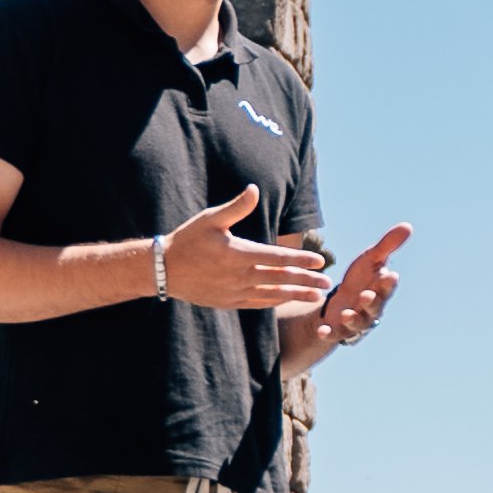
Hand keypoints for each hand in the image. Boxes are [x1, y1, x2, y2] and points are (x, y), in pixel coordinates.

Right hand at [158, 190, 330, 315]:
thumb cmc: (188, 239)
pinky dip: (275, 302)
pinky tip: (287, 300)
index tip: (320, 262)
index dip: (300, 260)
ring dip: (296, 295)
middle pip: (280, 279)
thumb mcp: (210, 218)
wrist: (164, 270)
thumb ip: (236, 207)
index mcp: (238, 254)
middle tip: (328, 284)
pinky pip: (258, 303)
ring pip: (272, 294)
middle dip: (306, 281)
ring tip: (317, 297)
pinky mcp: (229, 302)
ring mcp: (235, 292)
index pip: (277, 258)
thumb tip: (255, 189)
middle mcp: (239, 276)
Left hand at [297, 224, 410, 352]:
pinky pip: (334, 334)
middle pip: (374, 307)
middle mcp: (371, 308)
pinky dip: (329, 334)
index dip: (389, 283)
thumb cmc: (360, 278)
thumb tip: (408, 225)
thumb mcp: (371, 259)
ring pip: (357, 323)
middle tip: (367, 295)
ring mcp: (355, 321)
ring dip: (353, 319)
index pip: (387, 287)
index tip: (391, 276)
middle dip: (371, 302)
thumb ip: (387, 245)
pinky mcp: (339, 330)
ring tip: (346, 314)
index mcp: (380, 290)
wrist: (341, 301)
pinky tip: (321, 331)